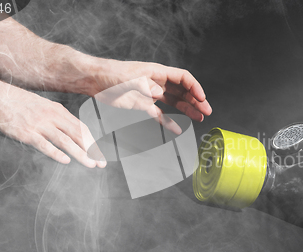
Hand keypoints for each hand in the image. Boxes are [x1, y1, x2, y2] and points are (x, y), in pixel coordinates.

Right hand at [0, 74, 105, 168]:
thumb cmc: (20, 103)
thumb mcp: (44, 107)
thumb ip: (57, 119)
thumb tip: (70, 132)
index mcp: (59, 111)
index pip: (81, 128)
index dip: (92, 142)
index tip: (100, 154)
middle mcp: (52, 117)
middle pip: (77, 135)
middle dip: (91, 150)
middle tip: (101, 163)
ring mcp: (40, 124)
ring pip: (65, 141)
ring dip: (80, 154)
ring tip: (90, 164)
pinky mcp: (27, 132)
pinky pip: (44, 144)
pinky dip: (56, 153)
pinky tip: (66, 161)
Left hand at [79, 59, 211, 127]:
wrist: (96, 81)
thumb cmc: (112, 75)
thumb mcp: (128, 78)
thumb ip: (145, 85)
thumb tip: (159, 92)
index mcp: (157, 72)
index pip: (183, 78)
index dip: (194, 87)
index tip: (202, 98)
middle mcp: (158, 82)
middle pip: (183, 91)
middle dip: (196, 100)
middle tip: (207, 112)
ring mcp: (152, 94)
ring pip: (175, 102)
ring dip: (188, 110)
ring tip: (200, 118)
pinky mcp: (144, 105)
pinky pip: (161, 114)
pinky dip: (169, 121)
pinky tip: (178, 128)